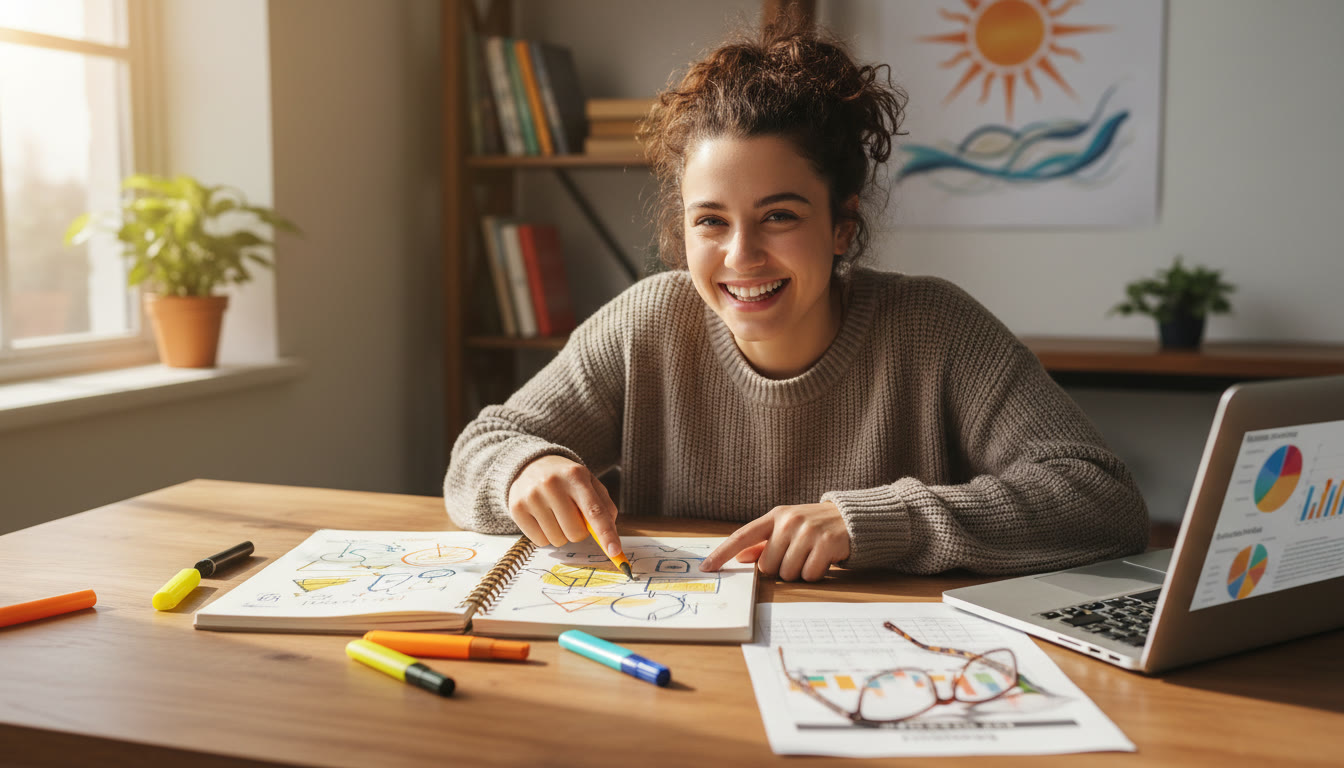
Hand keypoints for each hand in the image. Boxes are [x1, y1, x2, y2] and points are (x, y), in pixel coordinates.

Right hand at [507, 455, 620, 555]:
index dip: (606, 534)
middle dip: (579, 532)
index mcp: (576, 476)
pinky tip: (542, 518)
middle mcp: (552, 484)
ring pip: (557, 539)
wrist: (530, 464)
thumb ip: (604, 507)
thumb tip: (611, 535)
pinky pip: (540, 541)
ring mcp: (532, 496)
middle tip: (572, 516)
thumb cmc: (566, 479)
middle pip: (575, 532)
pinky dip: (545, 536)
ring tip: (555, 514)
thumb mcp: (589, 483)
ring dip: (561, 534)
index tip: (615, 553)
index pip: (594, 511)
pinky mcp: (516, 508)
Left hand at [699, 502, 849, 581]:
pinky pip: (809, 575)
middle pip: (767, 565)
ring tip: (811, 555)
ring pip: (787, 573)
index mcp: (775, 516)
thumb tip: (739, 556)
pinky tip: (823, 559)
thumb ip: (764, 542)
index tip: (707, 567)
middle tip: (796, 555)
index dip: (723, 553)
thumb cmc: (814, 526)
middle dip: (780, 568)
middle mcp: (789, 521)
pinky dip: (815, 573)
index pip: (742, 536)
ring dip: (798, 572)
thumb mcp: (788, 527)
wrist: (852, 517)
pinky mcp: (826, 543)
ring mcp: (808, 531)